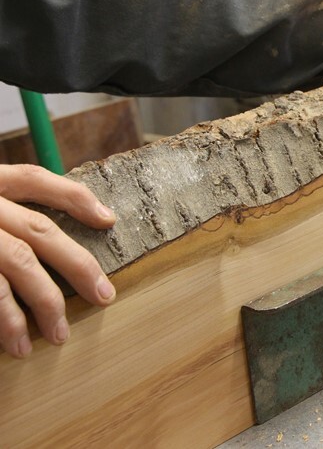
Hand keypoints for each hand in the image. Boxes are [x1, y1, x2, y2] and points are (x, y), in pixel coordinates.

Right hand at [0, 165, 116, 358]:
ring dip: (43, 303)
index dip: (75, 198)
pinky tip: (18, 343)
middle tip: (104, 298)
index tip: (110, 221)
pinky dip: (4, 319)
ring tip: (60, 336)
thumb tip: (66, 227)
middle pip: (38, 230)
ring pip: (17, 263)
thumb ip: (8, 210)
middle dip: (77, 265)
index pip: (34, 180)